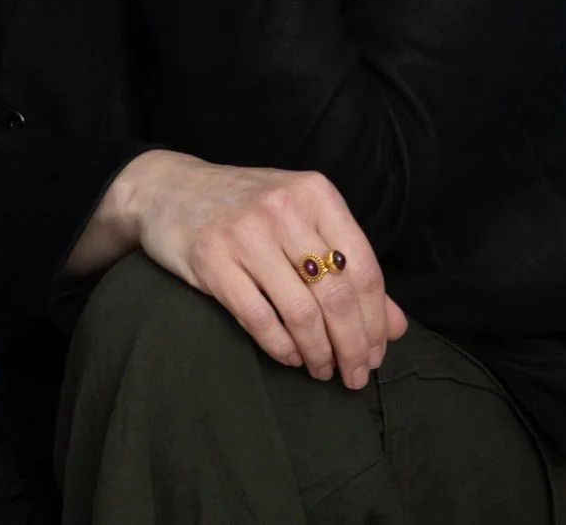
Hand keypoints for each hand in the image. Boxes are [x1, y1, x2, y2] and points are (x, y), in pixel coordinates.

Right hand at [128, 151, 408, 387]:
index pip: (363, 267)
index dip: (376, 320)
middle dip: (353, 346)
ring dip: (319, 353)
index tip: (378, 353)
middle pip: (336, 295)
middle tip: (355, 375)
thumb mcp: (301, 220)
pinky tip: (291, 356)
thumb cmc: (246, 208)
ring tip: (323, 370)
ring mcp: (246, 234)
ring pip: (301, 312)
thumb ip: (349, 267)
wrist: (169, 190)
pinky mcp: (212, 260)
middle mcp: (284, 208)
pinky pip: (259, 319)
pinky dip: (281, 347)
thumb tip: (396, 327)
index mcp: (315, 193)